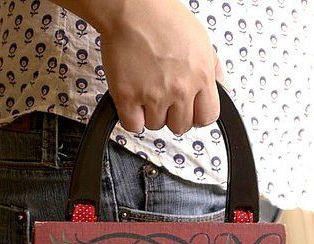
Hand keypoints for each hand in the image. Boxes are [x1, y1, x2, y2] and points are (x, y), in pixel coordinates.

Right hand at [98, 0, 224, 133]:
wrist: (133, 8)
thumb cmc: (164, 20)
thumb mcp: (202, 41)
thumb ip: (213, 70)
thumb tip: (221, 89)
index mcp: (201, 76)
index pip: (208, 117)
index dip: (198, 116)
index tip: (190, 110)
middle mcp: (180, 89)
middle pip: (181, 126)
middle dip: (173, 116)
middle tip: (165, 99)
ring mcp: (153, 95)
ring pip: (156, 126)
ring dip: (151, 114)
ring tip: (147, 92)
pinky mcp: (128, 96)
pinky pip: (133, 126)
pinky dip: (133, 118)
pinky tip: (133, 103)